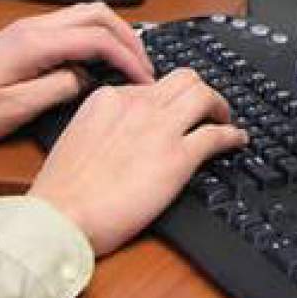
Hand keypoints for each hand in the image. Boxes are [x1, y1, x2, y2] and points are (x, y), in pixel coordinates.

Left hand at [0, 4, 154, 144]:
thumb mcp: (14, 109)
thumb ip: (58, 89)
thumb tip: (87, 79)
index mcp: (34, 42)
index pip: (98, 38)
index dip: (128, 57)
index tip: (144, 79)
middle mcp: (34, 27)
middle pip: (98, 13)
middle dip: (129, 38)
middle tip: (144, 68)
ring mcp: (29, 28)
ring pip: (86, 14)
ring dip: (114, 34)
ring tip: (128, 63)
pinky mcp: (25, 37)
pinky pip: (72, 25)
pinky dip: (96, 37)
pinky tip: (100, 61)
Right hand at [27, 68, 245, 254]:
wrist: (59, 218)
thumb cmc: (60, 191)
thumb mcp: (76, 138)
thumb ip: (103, 125)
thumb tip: (124, 133)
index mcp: (108, 99)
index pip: (150, 85)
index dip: (166, 99)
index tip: (173, 110)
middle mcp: (137, 106)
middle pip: (184, 79)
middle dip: (199, 91)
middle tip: (207, 108)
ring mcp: (159, 129)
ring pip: (204, 96)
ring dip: (220, 106)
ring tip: (225, 119)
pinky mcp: (178, 157)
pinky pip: (218, 135)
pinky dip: (233, 135)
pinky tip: (237, 141)